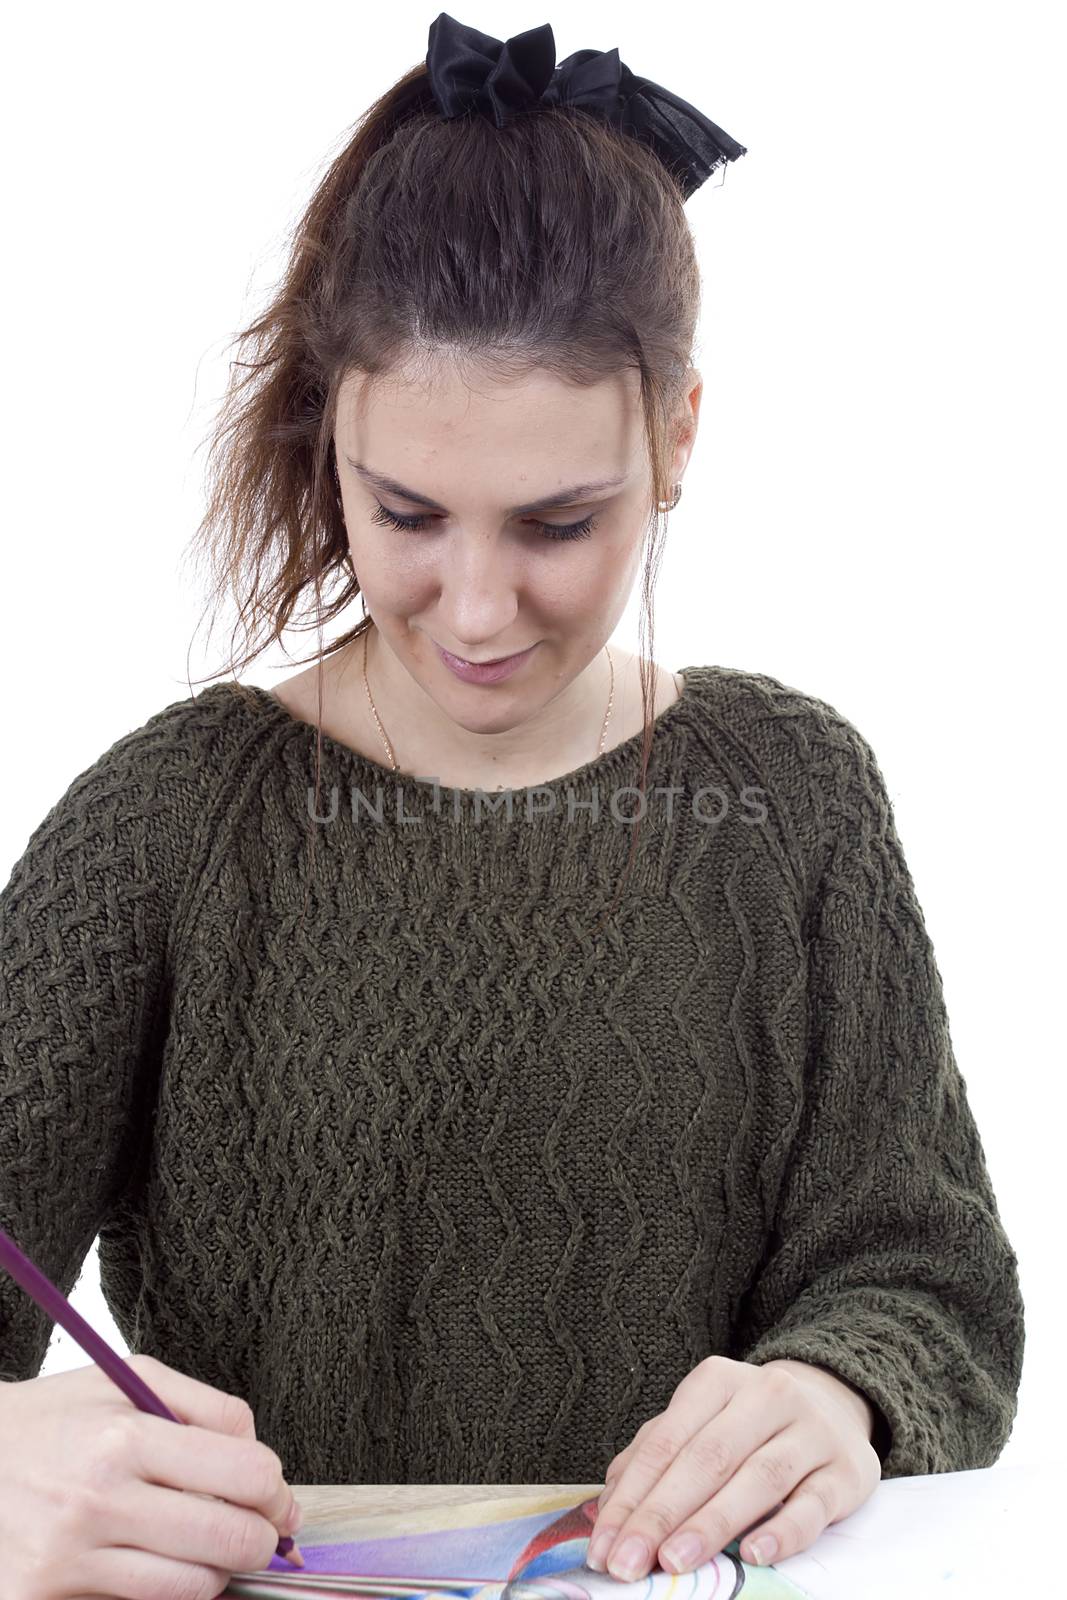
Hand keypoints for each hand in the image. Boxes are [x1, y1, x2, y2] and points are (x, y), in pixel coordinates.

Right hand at [1, 1354, 302, 1599]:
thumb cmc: (55, 1417)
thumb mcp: (129, 1380)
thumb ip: (207, 1408)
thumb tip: (261, 1455)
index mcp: (124, 1436)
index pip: (245, 1476)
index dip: (277, 1493)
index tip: (278, 1499)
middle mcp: (97, 1501)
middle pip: (227, 1543)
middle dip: (261, 1541)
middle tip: (261, 1533)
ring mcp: (68, 1560)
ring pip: (190, 1589)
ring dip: (214, 1571)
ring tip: (203, 1544)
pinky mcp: (41, 1599)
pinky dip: (160, 1590)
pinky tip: (153, 1561)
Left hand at [586, 1355, 880, 1576]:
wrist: (832, 1406)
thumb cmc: (746, 1426)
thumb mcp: (698, 1424)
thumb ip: (653, 1458)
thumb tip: (610, 1508)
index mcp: (718, 1380)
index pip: (666, 1441)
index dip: (632, 1497)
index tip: (605, 1547)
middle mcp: (767, 1395)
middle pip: (707, 1458)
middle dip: (662, 1515)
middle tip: (628, 1563)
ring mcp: (811, 1432)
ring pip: (758, 1478)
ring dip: (713, 1523)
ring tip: (675, 1561)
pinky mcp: (846, 1471)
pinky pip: (814, 1504)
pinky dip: (783, 1531)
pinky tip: (754, 1555)